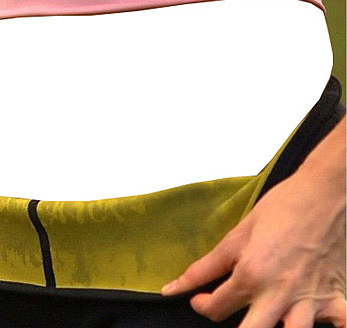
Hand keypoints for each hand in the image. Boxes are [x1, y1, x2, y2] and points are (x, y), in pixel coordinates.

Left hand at [161, 165, 345, 327]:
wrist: (322, 193)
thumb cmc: (282, 206)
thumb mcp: (238, 233)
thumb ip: (207, 265)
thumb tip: (177, 285)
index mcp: (251, 275)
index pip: (215, 309)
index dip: (201, 304)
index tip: (199, 298)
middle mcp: (279, 295)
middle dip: (234, 327)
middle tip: (226, 306)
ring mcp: (309, 301)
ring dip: (278, 327)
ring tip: (267, 312)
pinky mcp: (336, 298)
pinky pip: (340, 326)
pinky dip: (330, 325)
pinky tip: (318, 317)